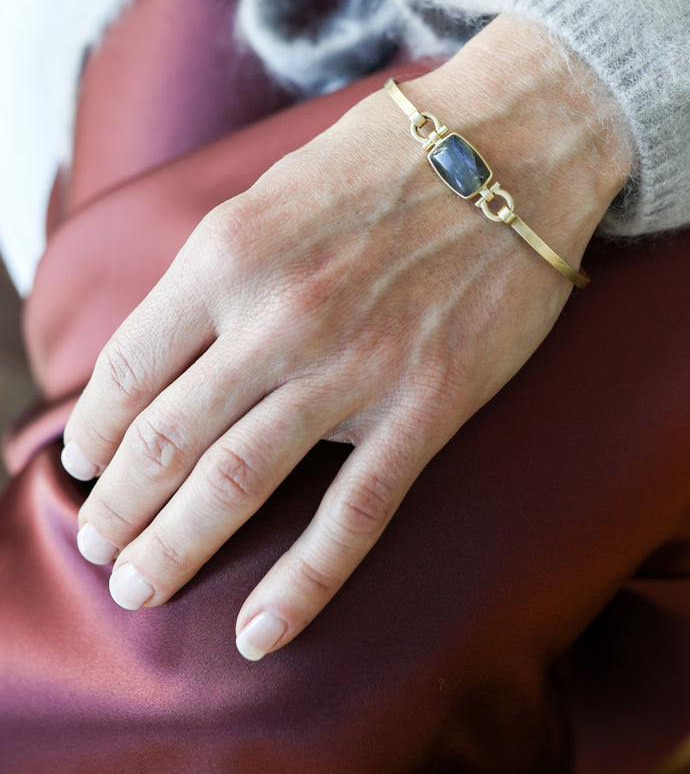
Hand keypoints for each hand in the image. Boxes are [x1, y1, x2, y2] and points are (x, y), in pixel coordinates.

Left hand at [61, 16, 630, 658]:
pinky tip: (260, 631)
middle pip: (166, 441)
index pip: (128, 369)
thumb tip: (167, 348)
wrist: (522, 142)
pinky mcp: (428, 404)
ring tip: (141, 585)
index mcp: (230, 252)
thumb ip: (218, 267)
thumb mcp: (276, 187)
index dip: (92, 430)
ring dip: (175, 547)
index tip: (83, 464)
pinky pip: (354, 514)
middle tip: (101, 547)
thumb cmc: (395, 154)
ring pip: (238, 485)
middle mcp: (279, 316)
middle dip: (119, 508)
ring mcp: (355, 367)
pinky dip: (302, 582)